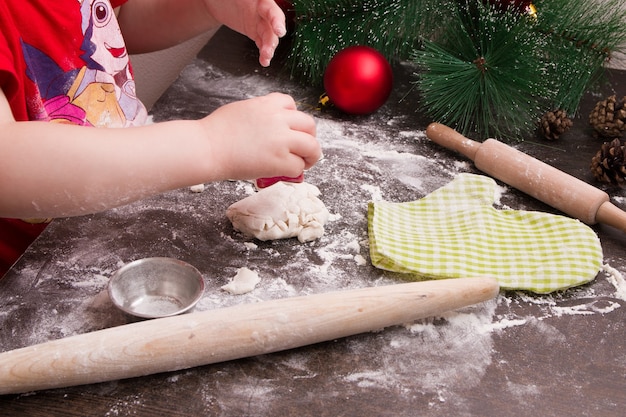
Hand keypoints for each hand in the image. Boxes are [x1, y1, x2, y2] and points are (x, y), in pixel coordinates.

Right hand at [201, 93, 319, 179]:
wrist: (208, 148)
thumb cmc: (216, 132)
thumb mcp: (242, 109)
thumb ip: (261, 113)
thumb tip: (271, 126)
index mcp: (268, 104)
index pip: (292, 104)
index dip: (293, 118)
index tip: (290, 129)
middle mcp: (279, 119)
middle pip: (309, 125)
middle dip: (309, 137)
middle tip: (304, 148)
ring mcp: (281, 140)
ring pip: (312, 146)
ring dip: (311, 156)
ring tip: (305, 162)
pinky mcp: (279, 160)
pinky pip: (298, 166)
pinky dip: (295, 171)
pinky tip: (287, 172)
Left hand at [204, 0, 285, 65]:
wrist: (215, 3)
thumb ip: (238, 0)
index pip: (268, 3)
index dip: (274, 15)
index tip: (277, 23)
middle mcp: (261, 8)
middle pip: (273, 18)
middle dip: (277, 26)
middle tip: (279, 32)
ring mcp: (259, 21)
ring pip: (269, 34)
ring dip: (270, 45)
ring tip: (267, 55)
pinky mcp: (255, 32)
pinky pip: (262, 43)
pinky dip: (264, 53)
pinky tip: (264, 61)